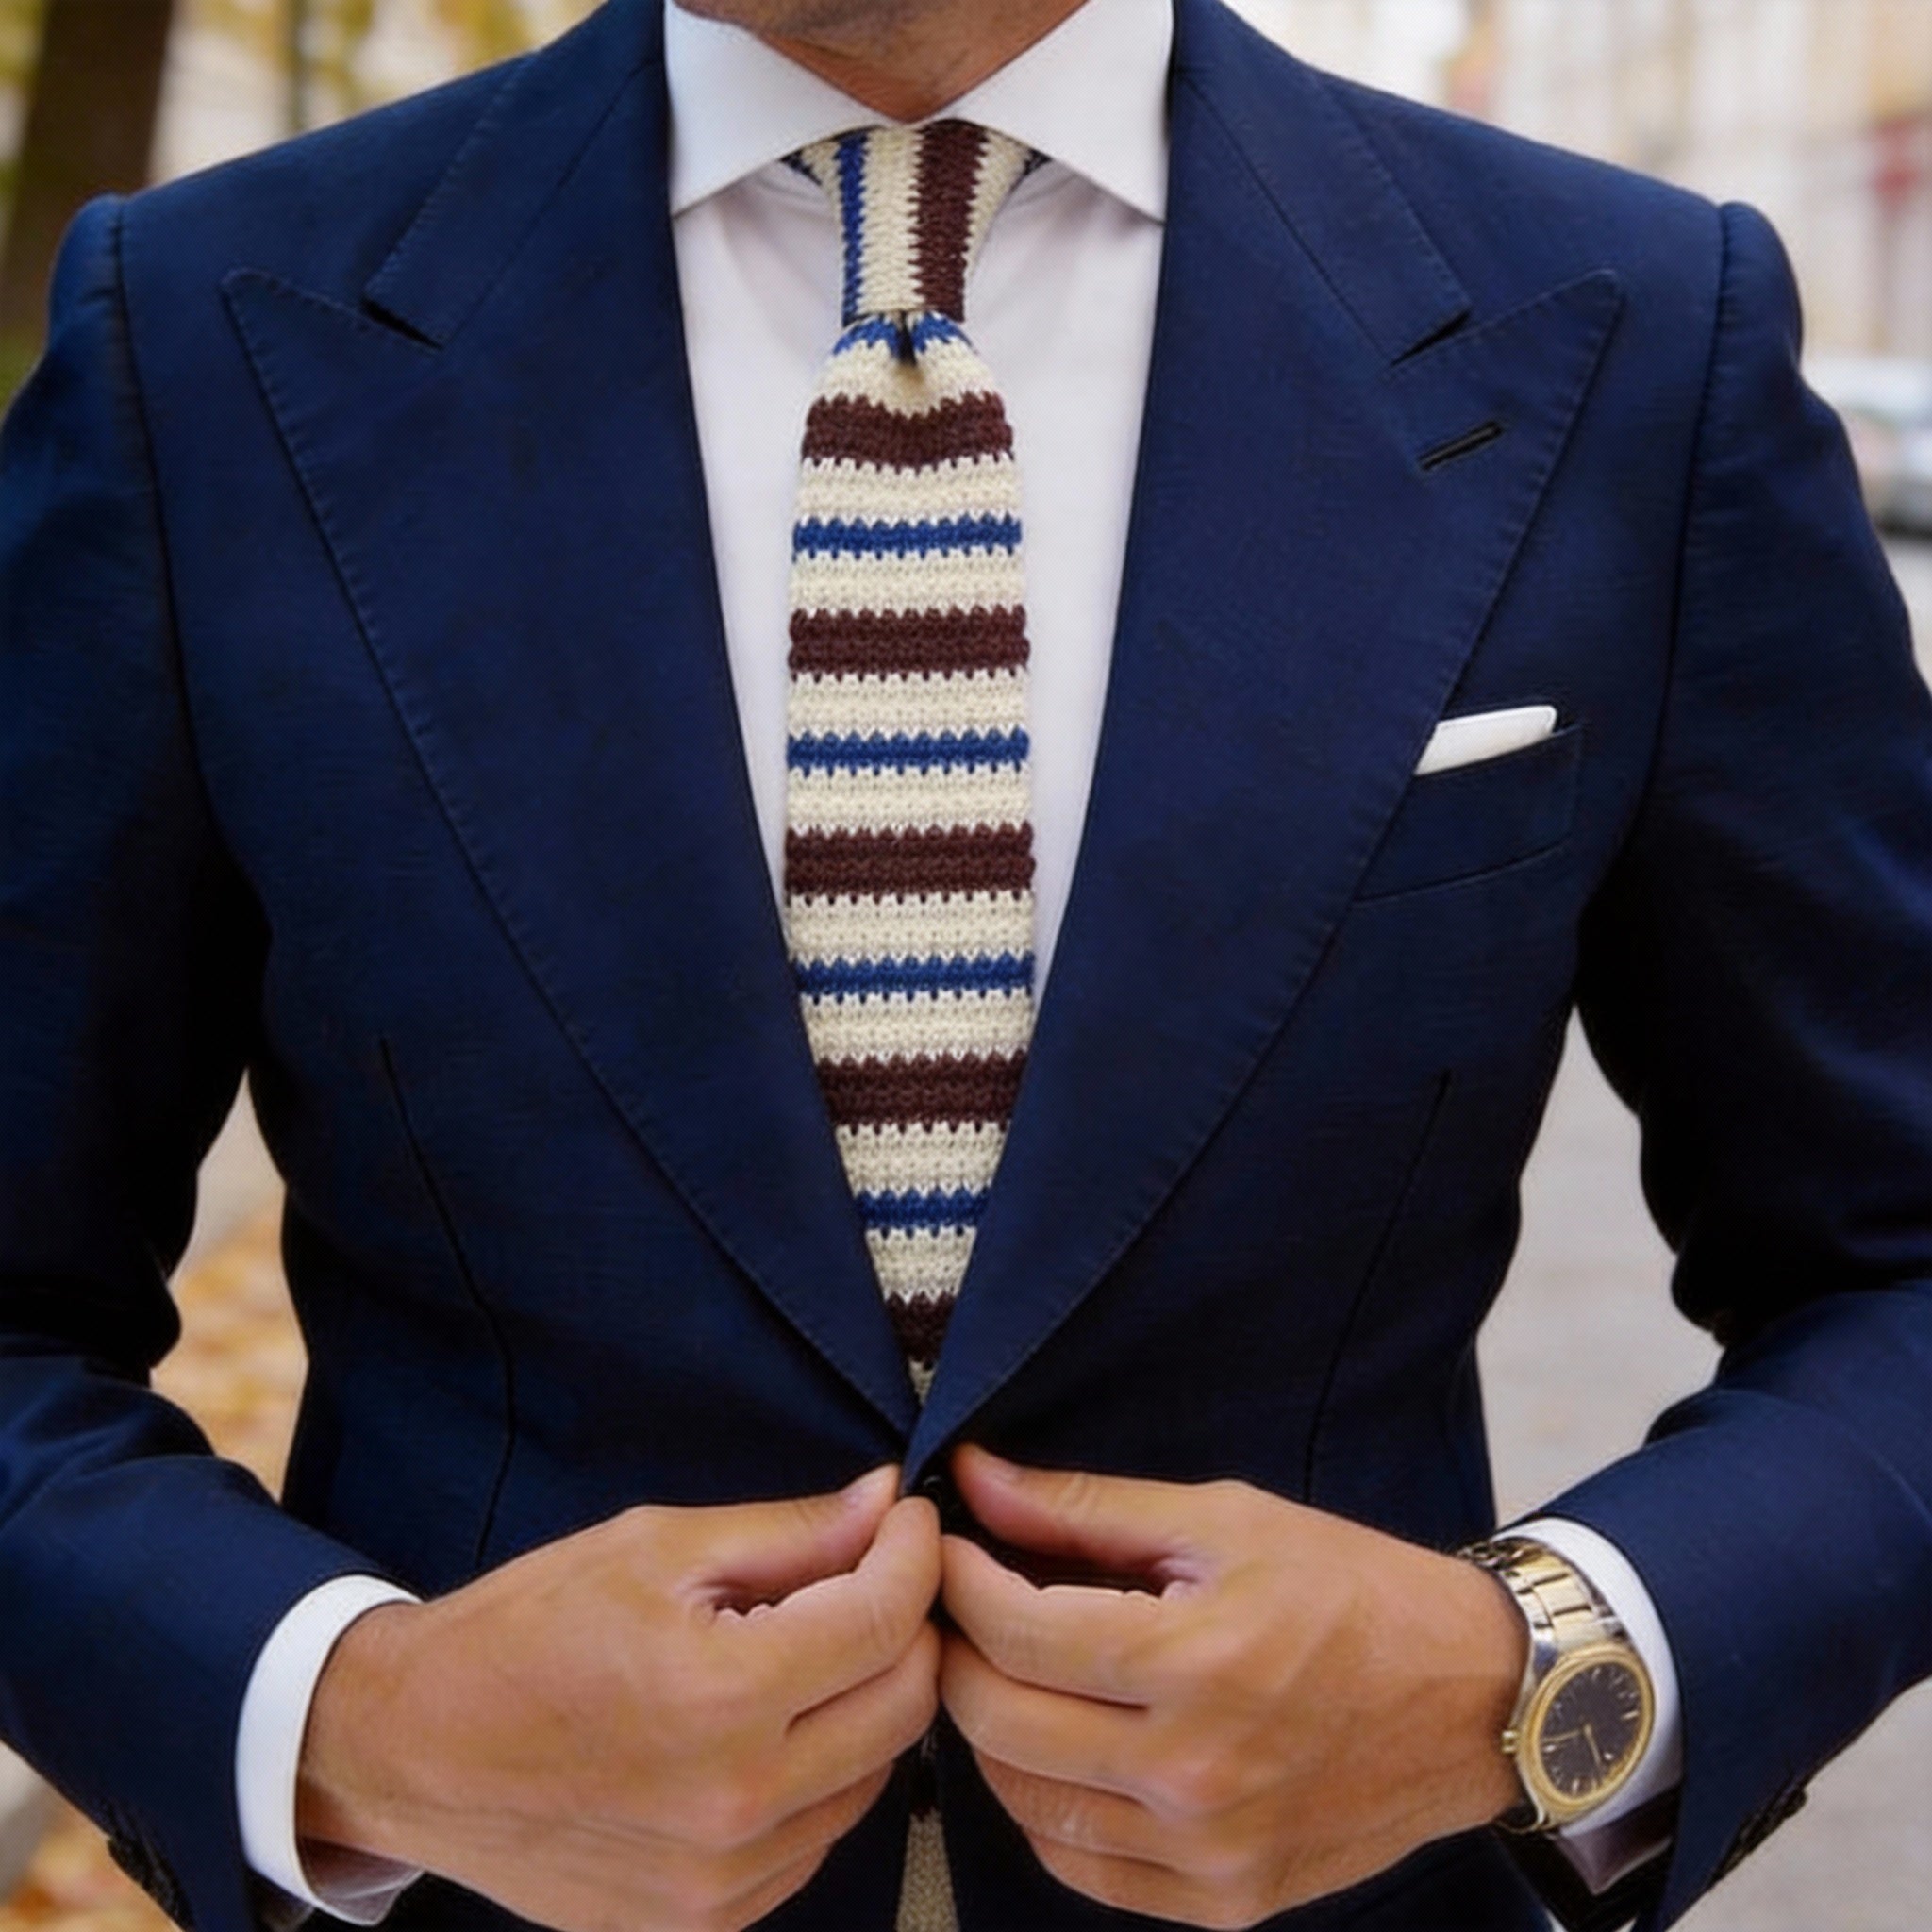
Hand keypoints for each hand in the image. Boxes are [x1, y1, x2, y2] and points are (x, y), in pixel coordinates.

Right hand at [298, 1465, 939, 1931]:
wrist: (414, 1749)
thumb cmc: (527, 1629)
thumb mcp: (655, 1546)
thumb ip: (789, 1532)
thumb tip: (886, 1501)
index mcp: (722, 1695)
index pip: (885, 1620)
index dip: (916, 1555)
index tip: (910, 1521)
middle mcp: (737, 1803)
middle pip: (903, 1705)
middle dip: (909, 1625)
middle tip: (877, 1574)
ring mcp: (722, 1881)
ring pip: (873, 1777)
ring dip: (870, 1701)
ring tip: (817, 1647)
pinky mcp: (703, 1923)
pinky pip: (816, 1840)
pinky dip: (823, 1775)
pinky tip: (776, 1725)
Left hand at [936, 1446, 1525, 1929]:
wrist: (1470, 1698)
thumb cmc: (1350, 1589)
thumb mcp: (1222, 1519)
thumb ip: (1085, 1508)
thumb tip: (976, 1478)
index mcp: (1197, 1664)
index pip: (1015, 1632)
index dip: (958, 1579)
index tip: (947, 1544)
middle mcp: (1195, 1774)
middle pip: (1000, 1722)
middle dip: (957, 1650)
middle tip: (959, 1603)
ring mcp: (1208, 1853)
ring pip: (1024, 1802)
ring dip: (991, 1729)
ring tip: (1005, 1666)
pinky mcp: (1222, 1902)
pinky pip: (1080, 1865)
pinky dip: (1045, 1803)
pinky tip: (1059, 1743)